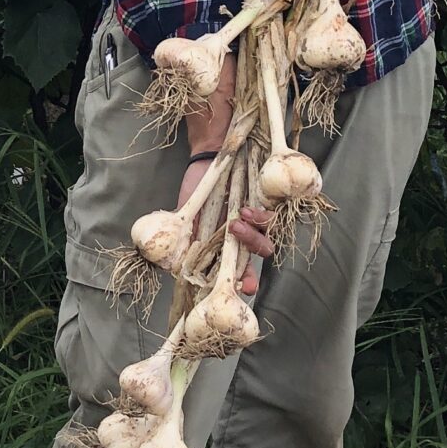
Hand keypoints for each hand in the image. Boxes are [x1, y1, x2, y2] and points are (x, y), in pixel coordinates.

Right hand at [174, 162, 273, 298]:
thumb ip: (182, 240)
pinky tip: (245, 210)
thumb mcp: (185, 215)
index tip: (237, 292)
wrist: (209, 155)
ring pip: (264, 243)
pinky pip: (271, 220)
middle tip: (246, 278)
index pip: (231, 271)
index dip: (237, 284)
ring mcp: (255, 223)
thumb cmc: (197, 187)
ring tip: (236, 222)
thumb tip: (175, 267)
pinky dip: (260, 218)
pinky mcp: (266, 205)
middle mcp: (240, 238)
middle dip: (250, 274)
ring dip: (251, 239)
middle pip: (250, 264)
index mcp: (220, 245)